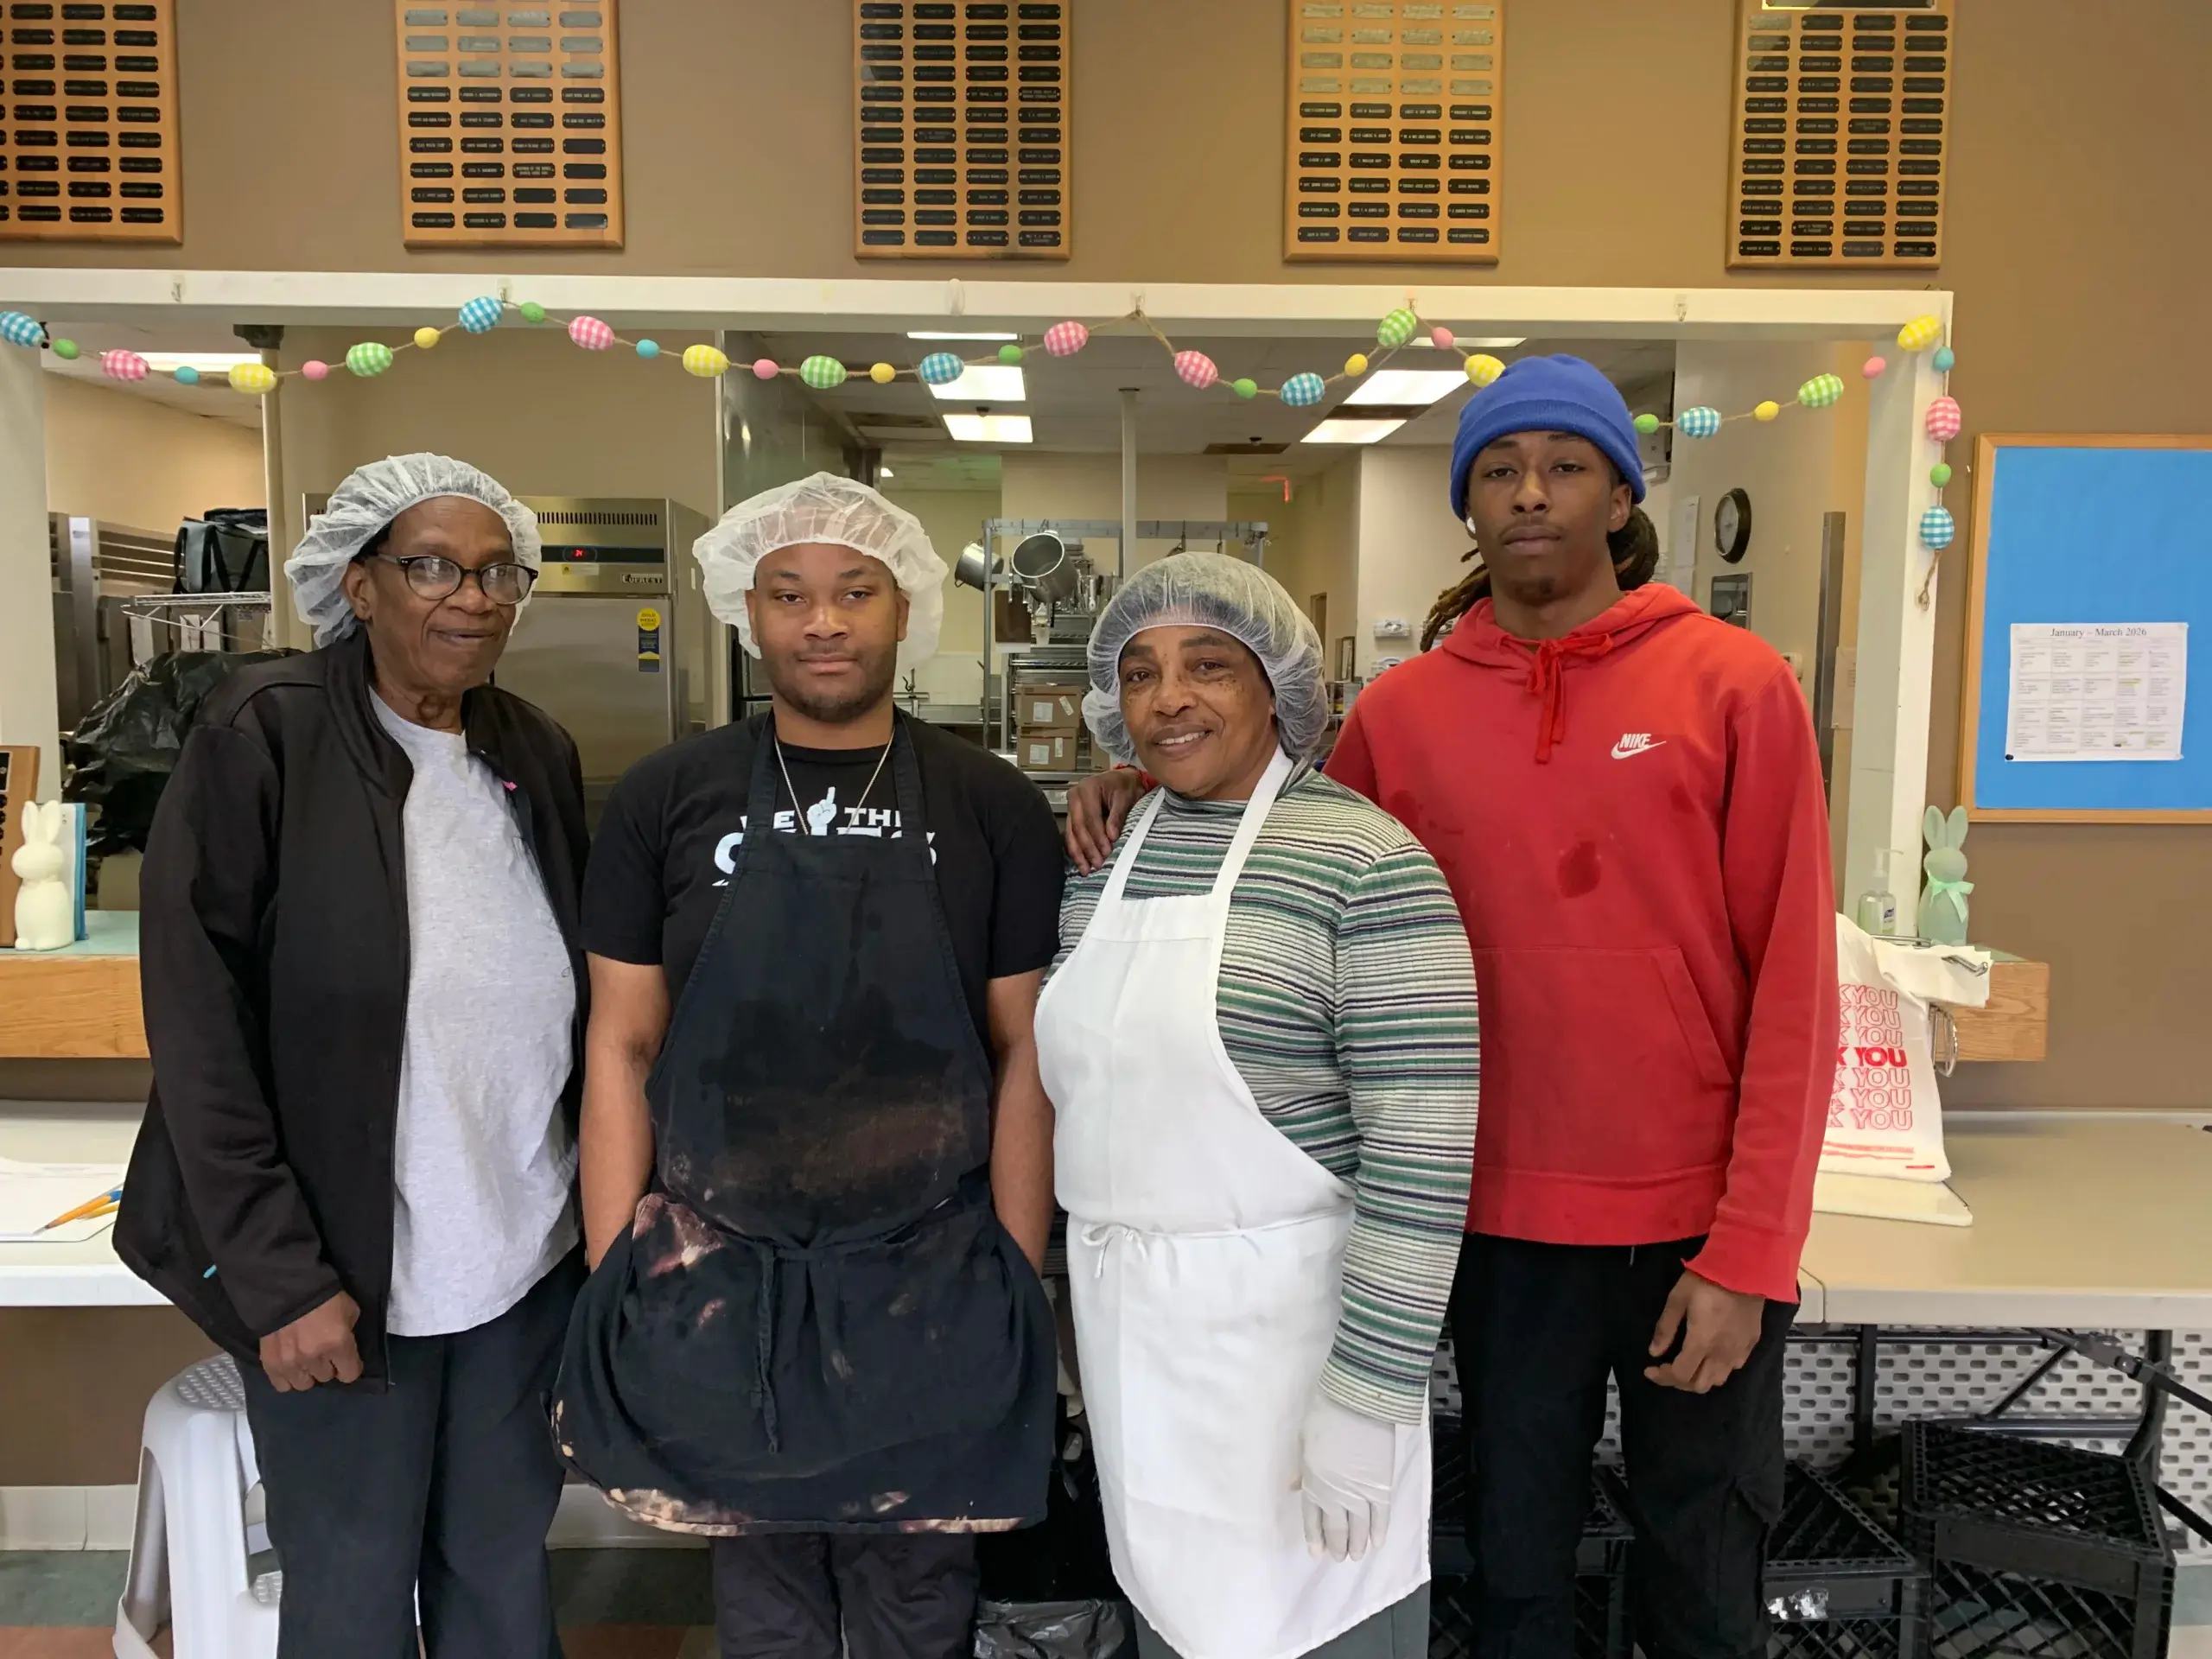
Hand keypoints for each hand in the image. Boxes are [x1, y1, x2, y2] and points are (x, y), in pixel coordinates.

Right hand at [259, 1291, 362, 1391]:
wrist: (285, 1287)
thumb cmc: (323, 1296)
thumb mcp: (349, 1309)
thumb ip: (349, 1332)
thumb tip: (344, 1347)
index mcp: (338, 1343)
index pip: (349, 1374)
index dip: (350, 1368)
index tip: (346, 1362)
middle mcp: (315, 1357)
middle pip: (326, 1377)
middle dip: (327, 1366)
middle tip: (322, 1354)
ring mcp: (291, 1362)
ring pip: (304, 1384)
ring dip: (307, 1374)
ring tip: (304, 1361)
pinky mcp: (271, 1363)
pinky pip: (282, 1385)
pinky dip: (287, 1378)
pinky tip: (290, 1366)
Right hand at [806, 786, 839, 835]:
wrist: (819, 825)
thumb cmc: (825, 819)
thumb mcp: (832, 814)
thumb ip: (833, 809)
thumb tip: (831, 804)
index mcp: (827, 805)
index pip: (829, 799)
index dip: (830, 793)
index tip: (832, 788)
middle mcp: (821, 805)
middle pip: (824, 802)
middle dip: (825, 807)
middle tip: (824, 813)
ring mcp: (815, 807)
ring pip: (818, 806)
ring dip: (820, 812)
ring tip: (819, 816)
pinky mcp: (811, 810)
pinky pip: (814, 809)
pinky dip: (816, 813)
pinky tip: (816, 816)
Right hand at [1063, 769, 1144, 873]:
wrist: (1122, 780)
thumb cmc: (1125, 786)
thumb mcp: (1125, 798)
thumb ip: (1117, 816)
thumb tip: (1111, 836)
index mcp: (1087, 789)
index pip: (1090, 818)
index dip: (1098, 837)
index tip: (1106, 851)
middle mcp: (1074, 796)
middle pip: (1078, 827)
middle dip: (1088, 848)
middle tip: (1097, 864)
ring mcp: (1071, 806)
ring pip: (1070, 833)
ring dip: (1078, 853)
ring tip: (1086, 869)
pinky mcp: (1071, 816)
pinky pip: (1070, 835)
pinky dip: (1075, 850)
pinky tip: (1081, 862)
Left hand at [1298, 1395, 1396, 1561]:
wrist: (1358, 1404)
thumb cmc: (1325, 1417)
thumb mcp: (1304, 1441)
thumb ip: (1301, 1469)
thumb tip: (1292, 1487)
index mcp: (1313, 1484)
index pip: (1313, 1519)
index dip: (1315, 1538)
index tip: (1318, 1553)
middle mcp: (1335, 1496)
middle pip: (1336, 1529)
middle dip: (1337, 1546)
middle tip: (1339, 1557)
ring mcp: (1361, 1494)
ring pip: (1359, 1529)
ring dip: (1357, 1545)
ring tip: (1356, 1556)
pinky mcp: (1383, 1488)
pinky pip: (1381, 1517)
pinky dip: (1378, 1532)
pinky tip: (1376, 1544)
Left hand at [1644, 1270, 1764, 1393]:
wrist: (1743, 1269)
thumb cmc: (1706, 1280)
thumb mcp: (1677, 1299)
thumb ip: (1665, 1328)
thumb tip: (1654, 1352)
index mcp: (1701, 1343)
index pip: (1680, 1375)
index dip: (1662, 1377)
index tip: (1650, 1369)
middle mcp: (1721, 1354)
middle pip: (1699, 1385)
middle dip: (1679, 1381)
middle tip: (1667, 1367)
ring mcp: (1739, 1351)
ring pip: (1718, 1380)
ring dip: (1699, 1378)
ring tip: (1688, 1363)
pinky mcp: (1751, 1344)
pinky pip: (1734, 1367)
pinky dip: (1718, 1369)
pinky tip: (1710, 1354)